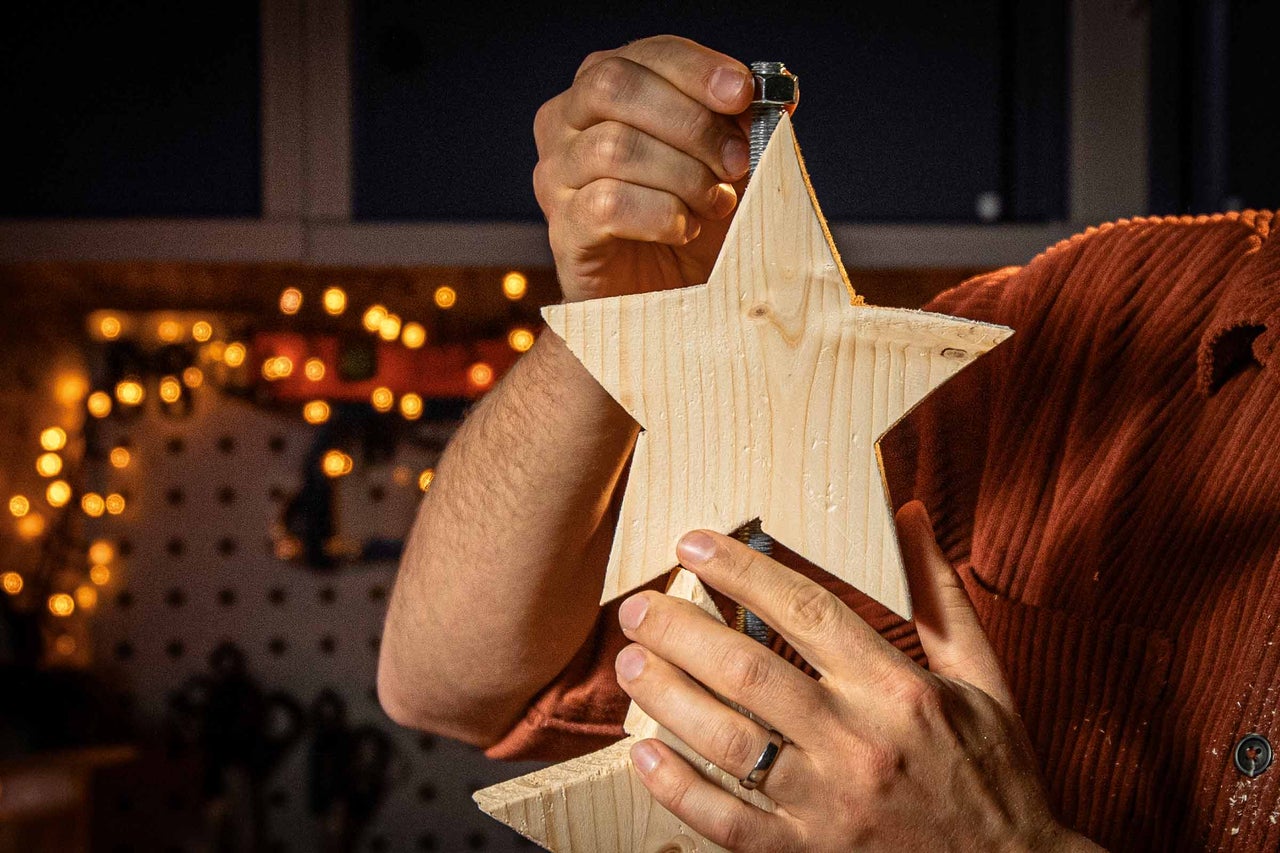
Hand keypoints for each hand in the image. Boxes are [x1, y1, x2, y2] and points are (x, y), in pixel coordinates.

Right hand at [533, 35, 754, 302]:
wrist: (668, 302)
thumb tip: (777, 93)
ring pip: (613, 146)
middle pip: (614, 86)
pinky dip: (661, 215)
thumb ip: (741, 123)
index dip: (696, 69)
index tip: (743, 94)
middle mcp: (565, 124)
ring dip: (682, 175)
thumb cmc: (693, 221)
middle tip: (735, 160)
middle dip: (690, 121)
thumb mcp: (724, 163)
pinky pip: (607, 204)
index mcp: (603, 91)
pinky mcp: (563, 230)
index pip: (643, 55)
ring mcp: (556, 177)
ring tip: (714, 203)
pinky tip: (684, 229)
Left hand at [613, 502, 1103, 851]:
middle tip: (639, 606)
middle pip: (748, 669)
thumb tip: (909, 513)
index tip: (693, 545)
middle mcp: (858, 741)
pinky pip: (729, 823)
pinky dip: (679, 789)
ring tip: (631, 662)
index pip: (804, 609)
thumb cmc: (993, 772)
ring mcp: (830, 803)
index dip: (740, 570)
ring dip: (667, 696)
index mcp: (898, 688)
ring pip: (727, 740)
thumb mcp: (982, 676)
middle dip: (681, 629)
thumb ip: (938, 594)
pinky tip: (644, 755)